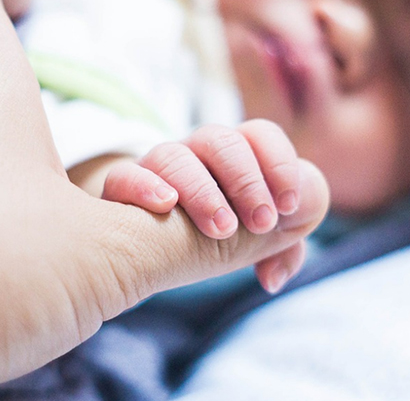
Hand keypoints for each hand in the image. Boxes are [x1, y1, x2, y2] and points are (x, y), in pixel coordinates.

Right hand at [102, 121, 315, 291]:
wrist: (150, 244)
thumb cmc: (215, 235)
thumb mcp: (258, 239)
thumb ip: (286, 244)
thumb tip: (273, 275)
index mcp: (236, 154)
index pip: (260, 134)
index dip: (280, 164)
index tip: (288, 207)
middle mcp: (196, 153)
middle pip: (221, 140)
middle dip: (246, 181)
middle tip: (261, 223)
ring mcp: (157, 168)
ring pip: (173, 156)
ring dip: (202, 191)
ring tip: (222, 229)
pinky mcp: (122, 191)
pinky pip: (124, 176)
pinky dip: (145, 186)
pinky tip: (166, 206)